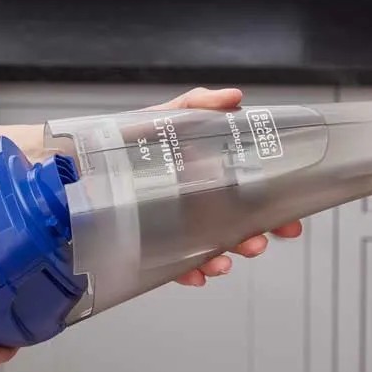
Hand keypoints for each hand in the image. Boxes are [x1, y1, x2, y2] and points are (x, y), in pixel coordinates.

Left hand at [146, 87, 302, 286]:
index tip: (289, 221)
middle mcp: (196, 204)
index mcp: (208, 177)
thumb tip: (233, 97)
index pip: (250, 197)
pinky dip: (187, 271)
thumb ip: (198, 104)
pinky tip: (195, 273)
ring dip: (223, 257)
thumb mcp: (165, 117)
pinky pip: (174, 265)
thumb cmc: (126, 142)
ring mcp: (176, 226)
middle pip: (235, 227)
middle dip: (253, 238)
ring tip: (226, 259)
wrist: (81, 165)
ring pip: (209, 248)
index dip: (273, 210)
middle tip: (259, 241)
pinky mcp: (152, 245)